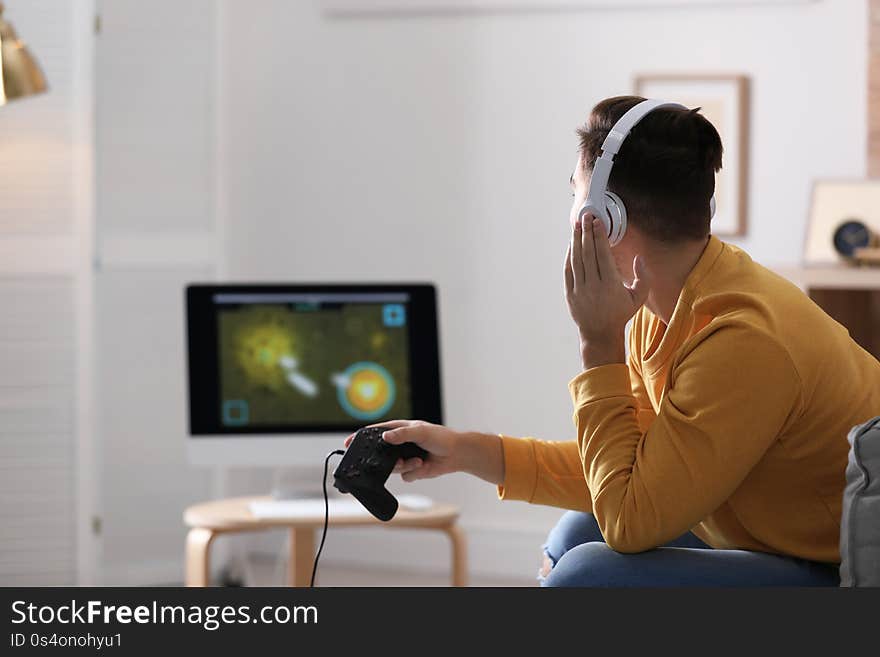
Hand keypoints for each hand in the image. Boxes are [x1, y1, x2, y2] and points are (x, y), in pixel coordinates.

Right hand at [343, 420, 503, 484]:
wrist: (457, 454)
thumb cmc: (441, 437)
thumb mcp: (421, 431)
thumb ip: (402, 434)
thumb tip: (385, 436)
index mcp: (400, 430)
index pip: (376, 432)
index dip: (361, 438)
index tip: (348, 443)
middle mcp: (400, 444)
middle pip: (381, 453)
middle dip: (383, 460)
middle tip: (394, 462)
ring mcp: (405, 457)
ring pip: (393, 467)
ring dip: (403, 466)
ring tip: (416, 462)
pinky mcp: (412, 470)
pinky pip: (405, 476)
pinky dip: (413, 472)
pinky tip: (423, 466)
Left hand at [564, 216, 650, 368]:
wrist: (600, 333)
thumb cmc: (621, 313)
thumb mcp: (639, 298)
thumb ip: (643, 277)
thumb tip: (639, 258)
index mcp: (611, 285)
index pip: (602, 255)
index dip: (599, 236)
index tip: (597, 222)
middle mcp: (593, 286)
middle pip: (588, 253)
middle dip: (587, 232)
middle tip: (586, 216)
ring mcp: (579, 290)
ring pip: (576, 260)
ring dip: (576, 241)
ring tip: (577, 225)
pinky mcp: (570, 294)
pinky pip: (568, 271)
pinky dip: (569, 256)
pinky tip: (572, 244)